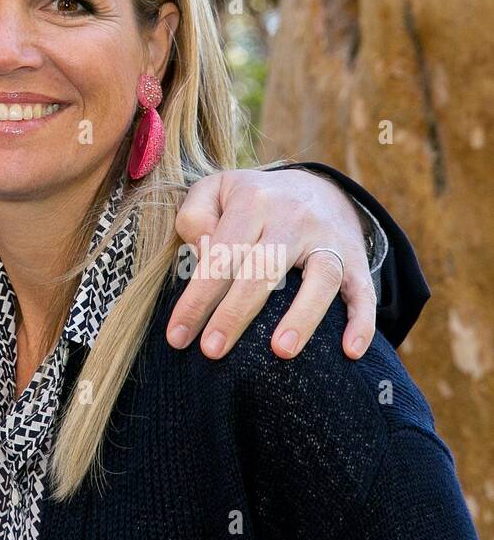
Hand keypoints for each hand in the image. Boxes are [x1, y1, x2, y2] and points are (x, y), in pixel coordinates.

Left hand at [167, 167, 375, 361]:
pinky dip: (361, 320)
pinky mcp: (356, 259)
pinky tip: (350, 351)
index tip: (177, 337)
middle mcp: (293, 217)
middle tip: (212, 351)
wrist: (317, 186)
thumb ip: (194, 216)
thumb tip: (201, 256)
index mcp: (253, 201)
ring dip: (303, 316)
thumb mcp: (216, 190)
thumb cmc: (252, 200)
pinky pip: (363, 290)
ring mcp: (328, 238)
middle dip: (235, 313)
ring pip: (320, 277)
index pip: (220, 254)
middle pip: (264, 268)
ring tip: (281, 352)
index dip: (197, 298)